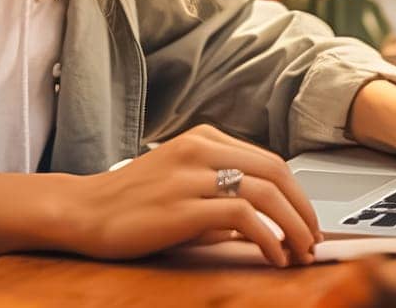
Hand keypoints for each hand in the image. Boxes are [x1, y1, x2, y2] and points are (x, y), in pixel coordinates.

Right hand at [57, 123, 321, 266]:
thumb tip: (263, 222)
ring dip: (293, 226)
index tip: (307, 221)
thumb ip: (220, 194)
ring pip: (266, 192)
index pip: (269, 160)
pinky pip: (244, 216)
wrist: (82, 211)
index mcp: (203, 138)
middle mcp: (201, 148)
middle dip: (304, 209)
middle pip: (276, 172)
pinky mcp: (184, 204)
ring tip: (300, 252)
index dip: (297, 193)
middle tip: (313, 239)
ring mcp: (192, 174)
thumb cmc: (129, 203)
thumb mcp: (181, 185)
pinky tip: (272, 256)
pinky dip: (268, 238)